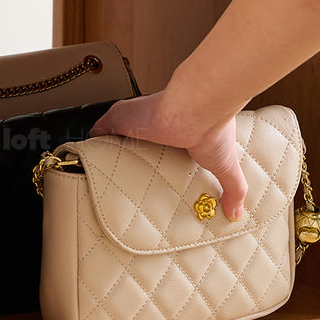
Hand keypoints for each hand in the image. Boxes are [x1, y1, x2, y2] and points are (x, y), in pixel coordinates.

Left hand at [90, 92, 248, 221]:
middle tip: (115, 184)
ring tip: (95, 175)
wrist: (198, 105)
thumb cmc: (213, 128)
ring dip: (104, 151)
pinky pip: (97, 130)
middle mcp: (153, 125)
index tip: (145, 180)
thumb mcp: (225, 166)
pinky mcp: (119, 118)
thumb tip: (237, 214)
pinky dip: (89, 143)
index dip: (150, 161)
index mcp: (176, 133)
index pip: (158, 147)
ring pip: (112, 137)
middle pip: (131, 144)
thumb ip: (233, 189)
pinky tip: (82, 159)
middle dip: (123, 160)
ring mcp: (133, 120)